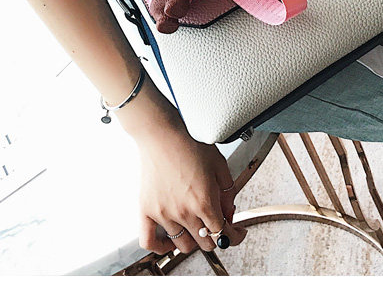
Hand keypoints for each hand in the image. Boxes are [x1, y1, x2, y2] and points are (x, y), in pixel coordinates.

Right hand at [135, 126, 248, 255]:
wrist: (162, 133)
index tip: (236, 234)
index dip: (234, 236)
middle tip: (215, 225)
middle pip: (205, 243)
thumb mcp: (219, 164)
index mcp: (204, 201)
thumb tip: (229, 213)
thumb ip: (228, 192)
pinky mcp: (146, 210)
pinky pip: (150, 241)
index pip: (223, 234)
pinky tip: (169, 241)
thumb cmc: (188, 142)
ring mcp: (164, 213)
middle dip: (215, 236)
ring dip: (193, 240)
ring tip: (195, 228)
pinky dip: (160, 247)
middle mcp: (184, 212)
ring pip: (183, 245)